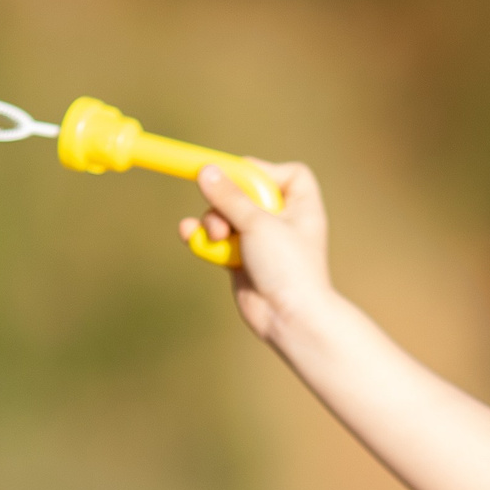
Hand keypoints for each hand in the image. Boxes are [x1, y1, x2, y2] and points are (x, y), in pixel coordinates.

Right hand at [182, 160, 332, 343]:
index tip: (238, 175)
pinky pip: (217, 239)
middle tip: (222, 215)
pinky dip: (205, 239)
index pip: (284, 173)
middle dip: (226, 202)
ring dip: (214, 223)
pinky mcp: (241, 259)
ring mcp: (260, 240)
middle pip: (244, 192)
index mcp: (301, 204)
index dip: (261, 171)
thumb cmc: (288, 268)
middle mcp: (282, 219)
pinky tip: (189, 235)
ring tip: (217, 237)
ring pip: (225, 216)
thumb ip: (229, 197)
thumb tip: (206, 171)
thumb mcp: (258, 224)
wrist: (289, 318)